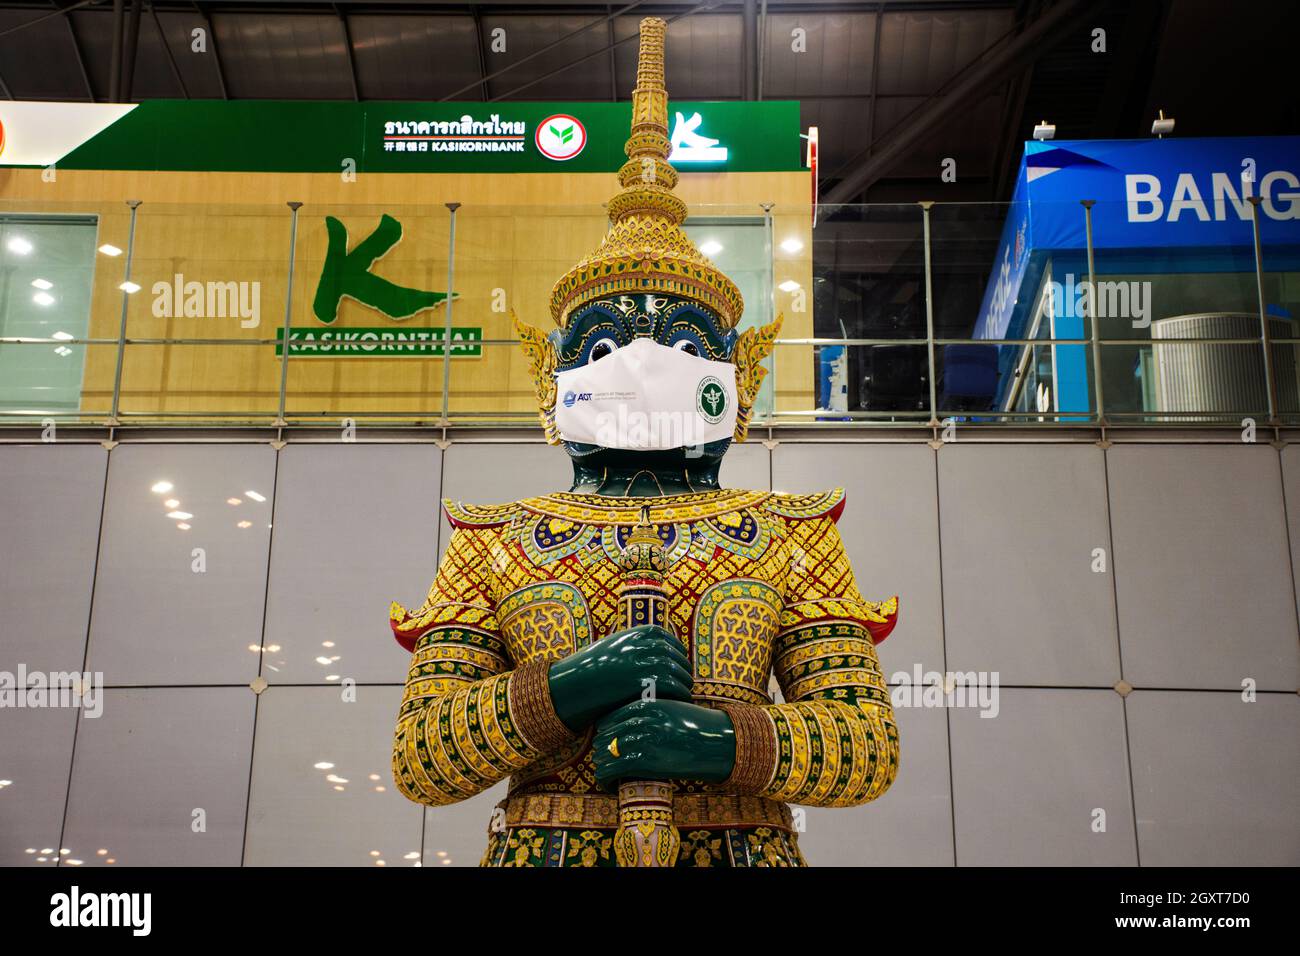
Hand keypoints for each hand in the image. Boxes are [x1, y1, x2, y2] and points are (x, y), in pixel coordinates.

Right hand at [547, 624, 693, 732]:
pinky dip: (680, 692)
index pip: (665, 637)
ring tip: (686, 691)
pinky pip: (670, 685)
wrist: (573, 683)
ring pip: (674, 669)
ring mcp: (640, 662)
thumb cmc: (590, 668)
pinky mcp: (640, 682)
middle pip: (672, 653)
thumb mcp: (611, 647)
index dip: (676, 648)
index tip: (680, 659)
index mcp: (632, 634)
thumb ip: (631, 646)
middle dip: (683, 666)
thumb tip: (651, 650)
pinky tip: (681, 699)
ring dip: (684, 680)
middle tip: (687, 678)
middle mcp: (638, 645)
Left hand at [592, 698, 735, 790]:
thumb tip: (626, 727)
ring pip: (603, 755)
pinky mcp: (644, 761)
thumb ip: (650, 713)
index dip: (604, 733)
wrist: (718, 743)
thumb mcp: (672, 709)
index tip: (605, 743)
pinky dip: (605, 780)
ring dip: (602, 767)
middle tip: (606, 763)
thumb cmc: (697, 728)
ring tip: (608, 777)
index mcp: (646, 705)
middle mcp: (641, 720)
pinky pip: (610, 771)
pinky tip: (611, 787)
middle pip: (604, 736)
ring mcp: (642, 740)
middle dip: (601, 751)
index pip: (609, 717)